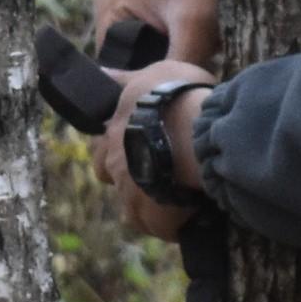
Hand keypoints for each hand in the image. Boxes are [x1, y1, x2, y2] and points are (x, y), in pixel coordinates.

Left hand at [102, 59, 215, 242]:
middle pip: (110, 177)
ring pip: (135, 207)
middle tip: (157, 170)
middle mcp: (116, 164)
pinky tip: (193, 215)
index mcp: (114, 132)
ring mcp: (132, 193)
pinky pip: (160, 227)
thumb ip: (127, 79)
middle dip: (128, 177)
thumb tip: (100, 73)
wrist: (200, 130)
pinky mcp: (153, 217)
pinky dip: (173, 224)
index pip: (102, 147)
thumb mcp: (152, 73)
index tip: (138, 145)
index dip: (117, 147)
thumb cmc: (179, 96)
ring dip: (153, 203)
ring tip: (181, 197)